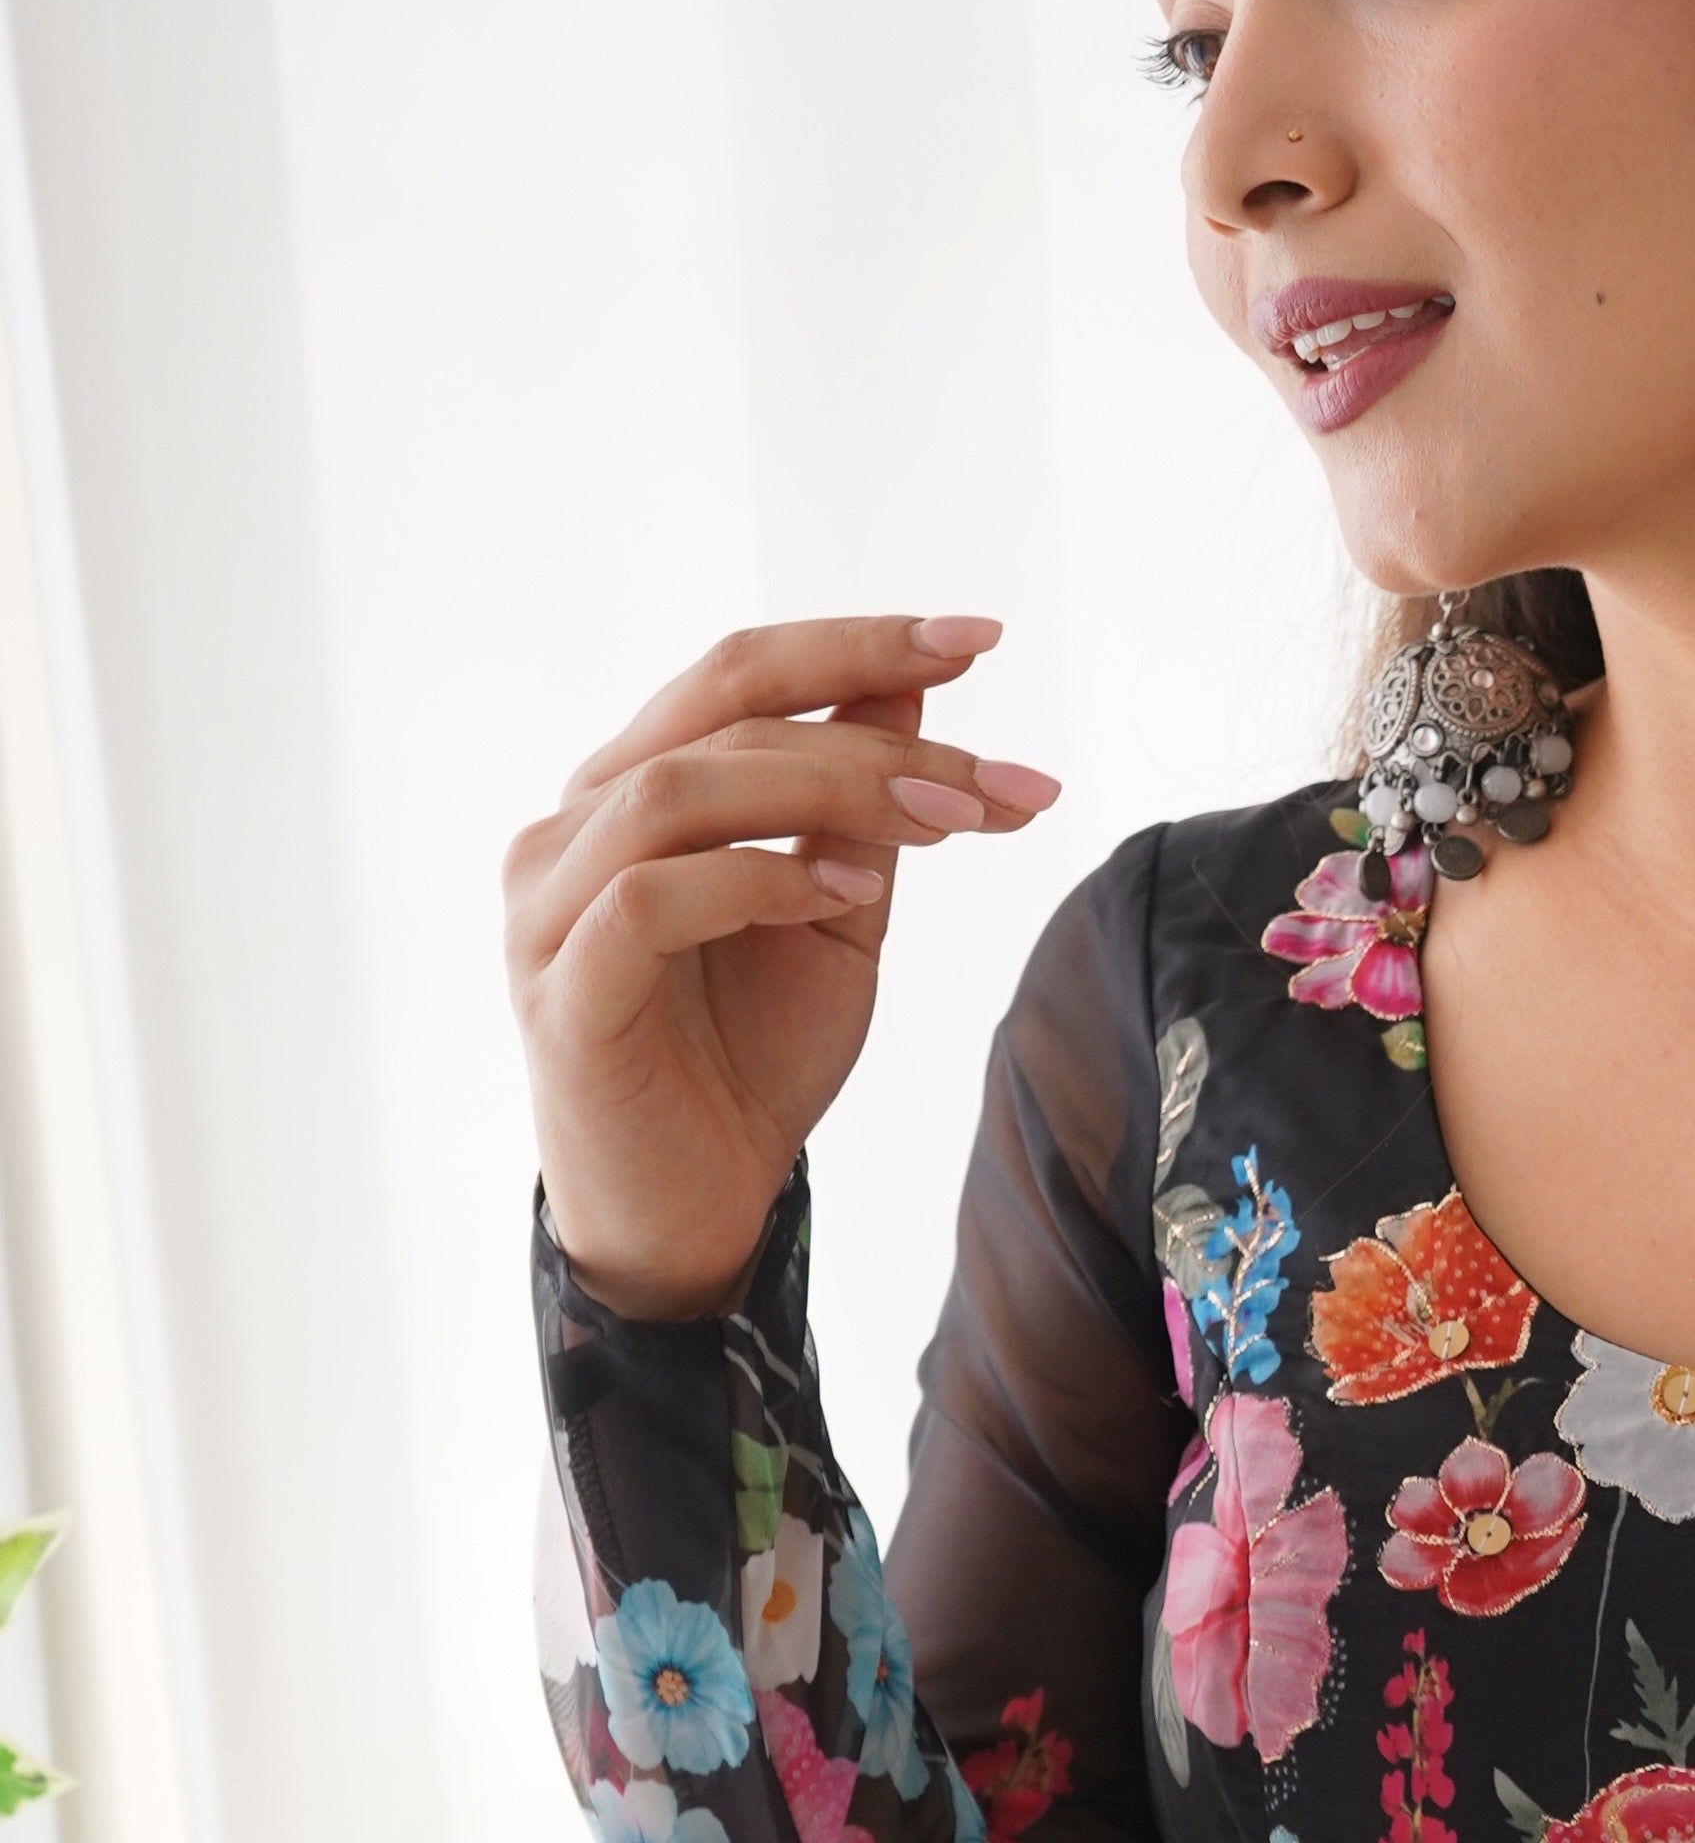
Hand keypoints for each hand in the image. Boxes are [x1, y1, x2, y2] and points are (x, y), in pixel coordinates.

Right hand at [504, 615, 1060, 1318]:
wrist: (700, 1205)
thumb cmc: (753, 1057)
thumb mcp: (838, 913)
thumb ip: (860, 807)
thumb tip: (915, 685)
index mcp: (635, 789)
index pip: (739, 673)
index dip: (856, 643)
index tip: (983, 638)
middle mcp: (574, 824)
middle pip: (720, 706)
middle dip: (875, 723)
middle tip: (996, 774)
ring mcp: (550, 903)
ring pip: (685, 787)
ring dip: (832, 790)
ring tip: (944, 825)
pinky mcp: (560, 988)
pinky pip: (652, 897)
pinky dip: (760, 881)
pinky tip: (848, 896)